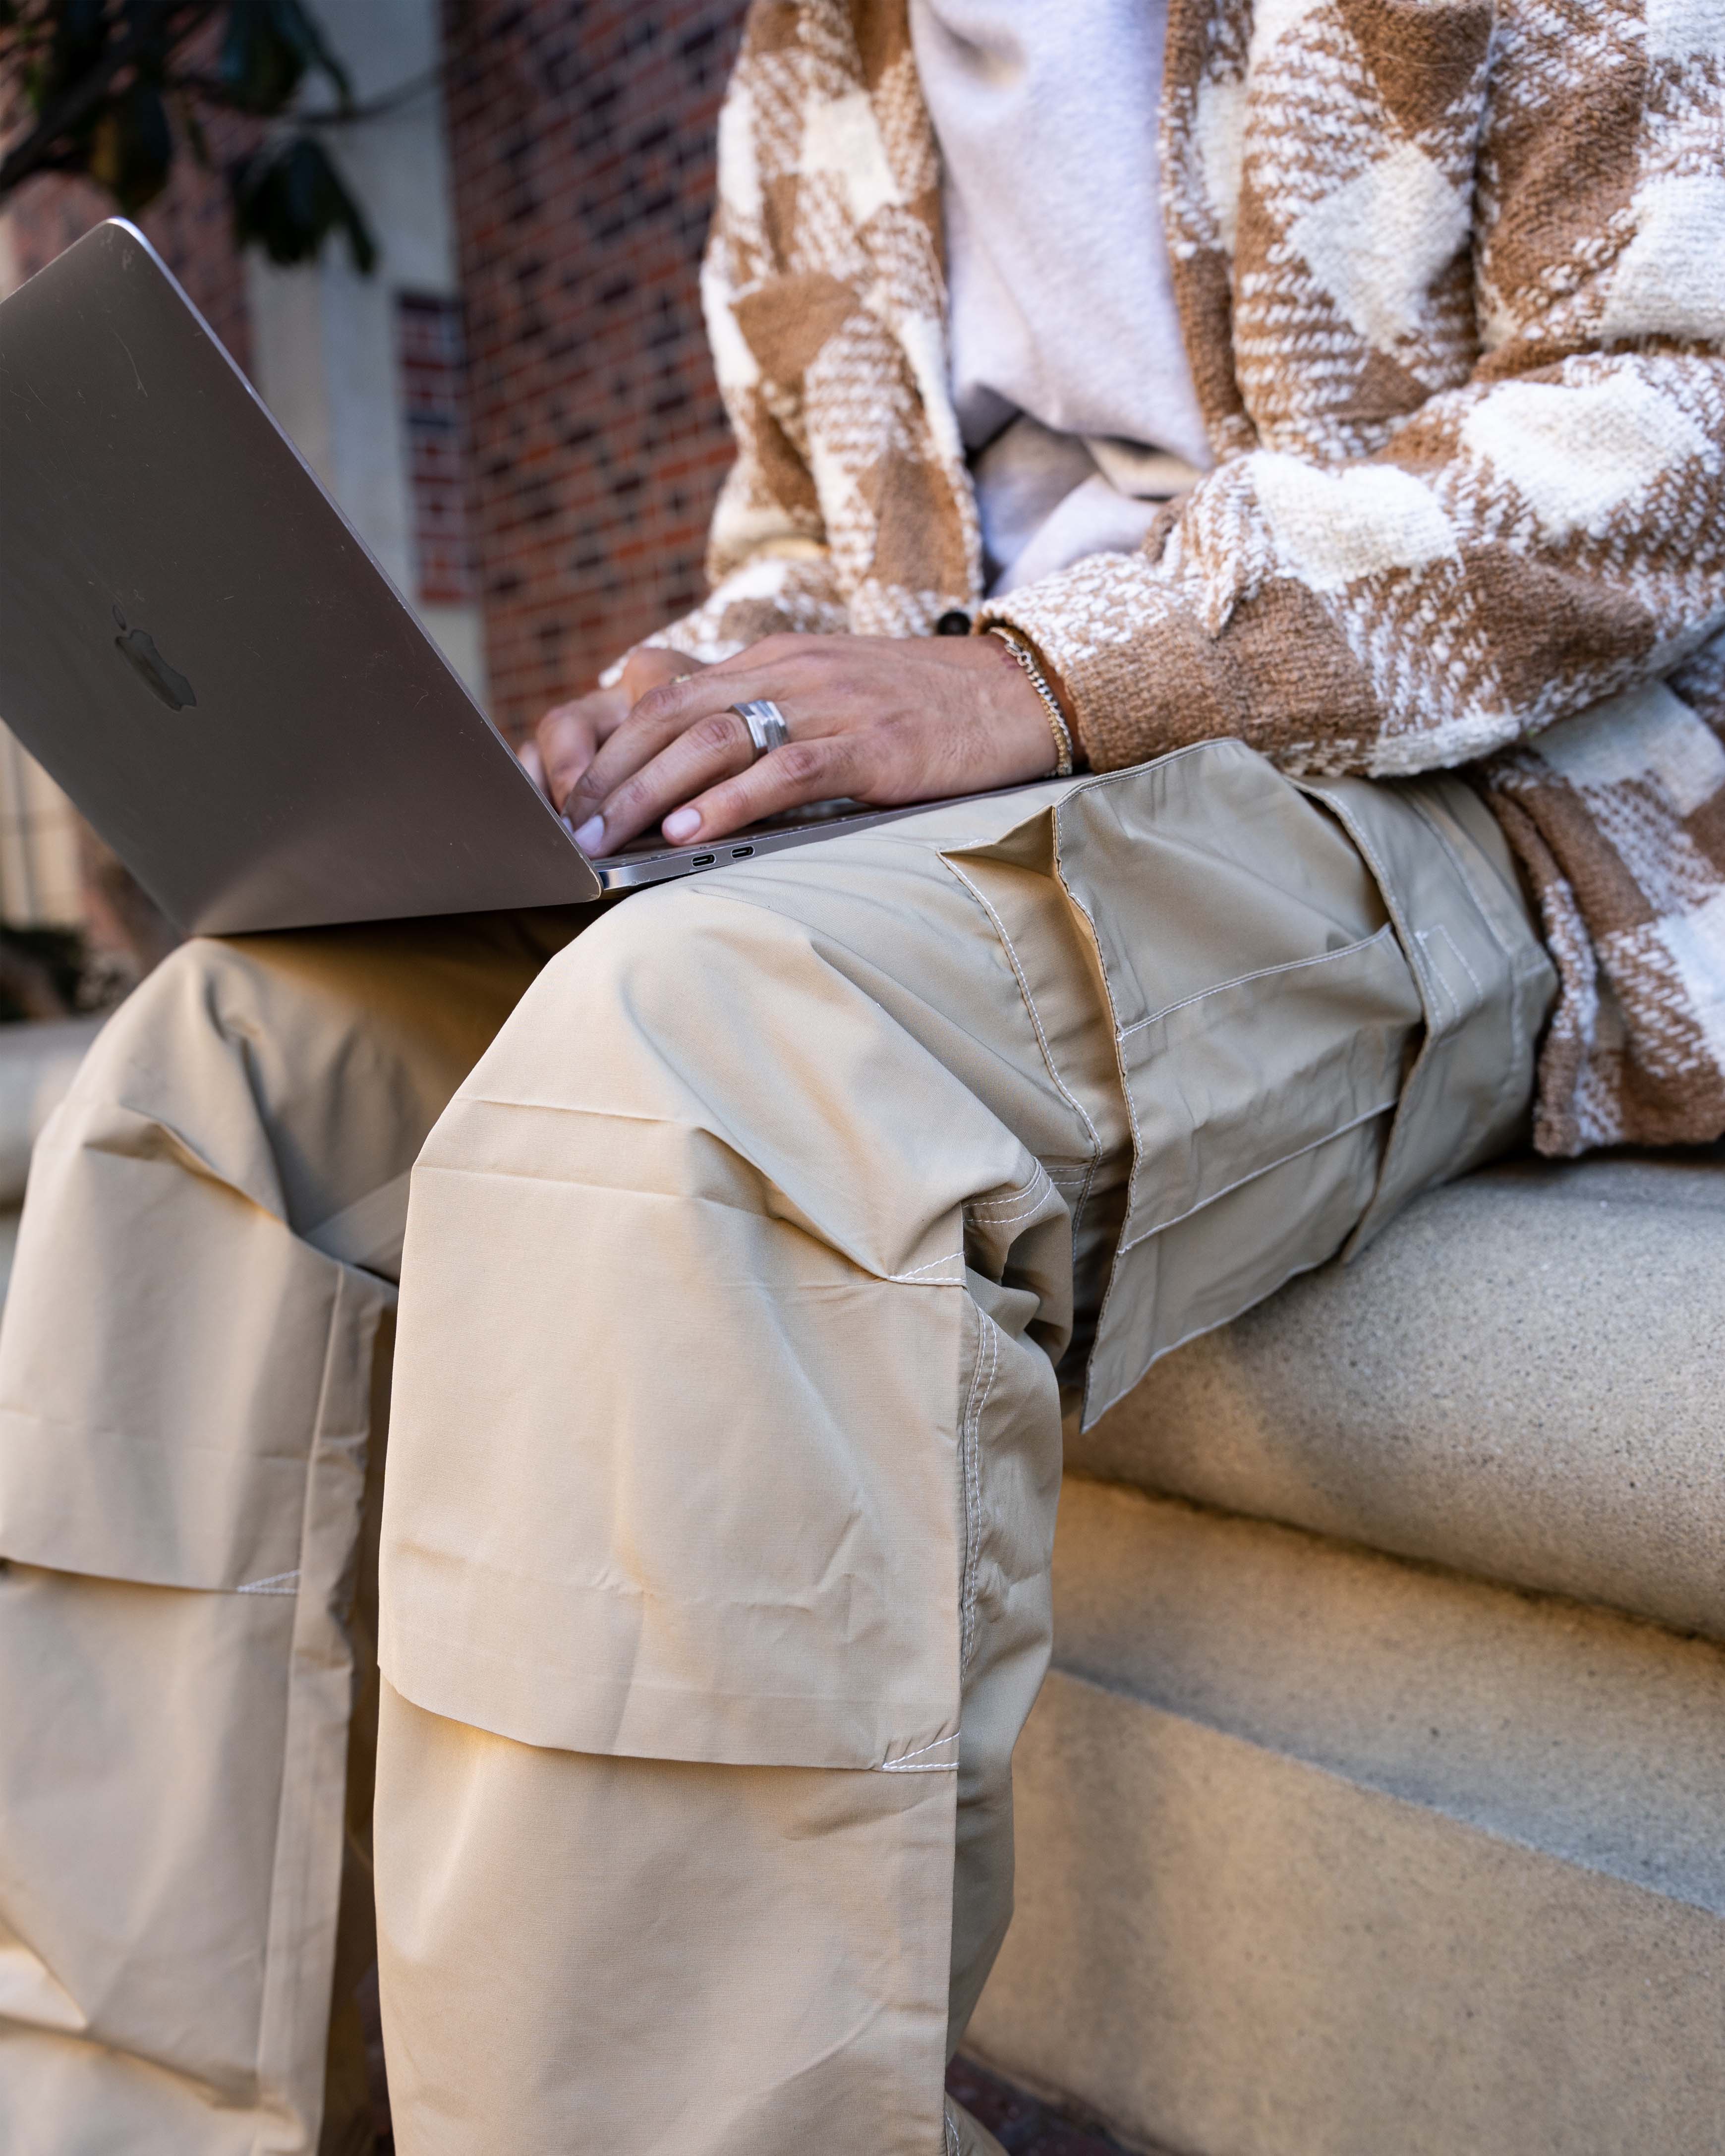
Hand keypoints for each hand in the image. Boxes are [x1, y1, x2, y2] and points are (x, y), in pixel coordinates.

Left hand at [553, 633, 1063, 855]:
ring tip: (609, 837)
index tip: (572, 800)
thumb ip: (769, 721)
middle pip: (672, 717)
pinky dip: (728, 804)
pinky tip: (690, 833)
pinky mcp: (871, 745)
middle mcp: (790, 672)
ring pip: (714, 741)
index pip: (666, 698)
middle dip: (611, 775)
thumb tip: (699, 779)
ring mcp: (830, 706)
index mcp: (774, 660)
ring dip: (650, 793)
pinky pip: (785, 771)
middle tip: (571, 830)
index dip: (609, 748)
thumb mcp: (831, 697)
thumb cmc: (920, 709)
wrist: (1016, 692)